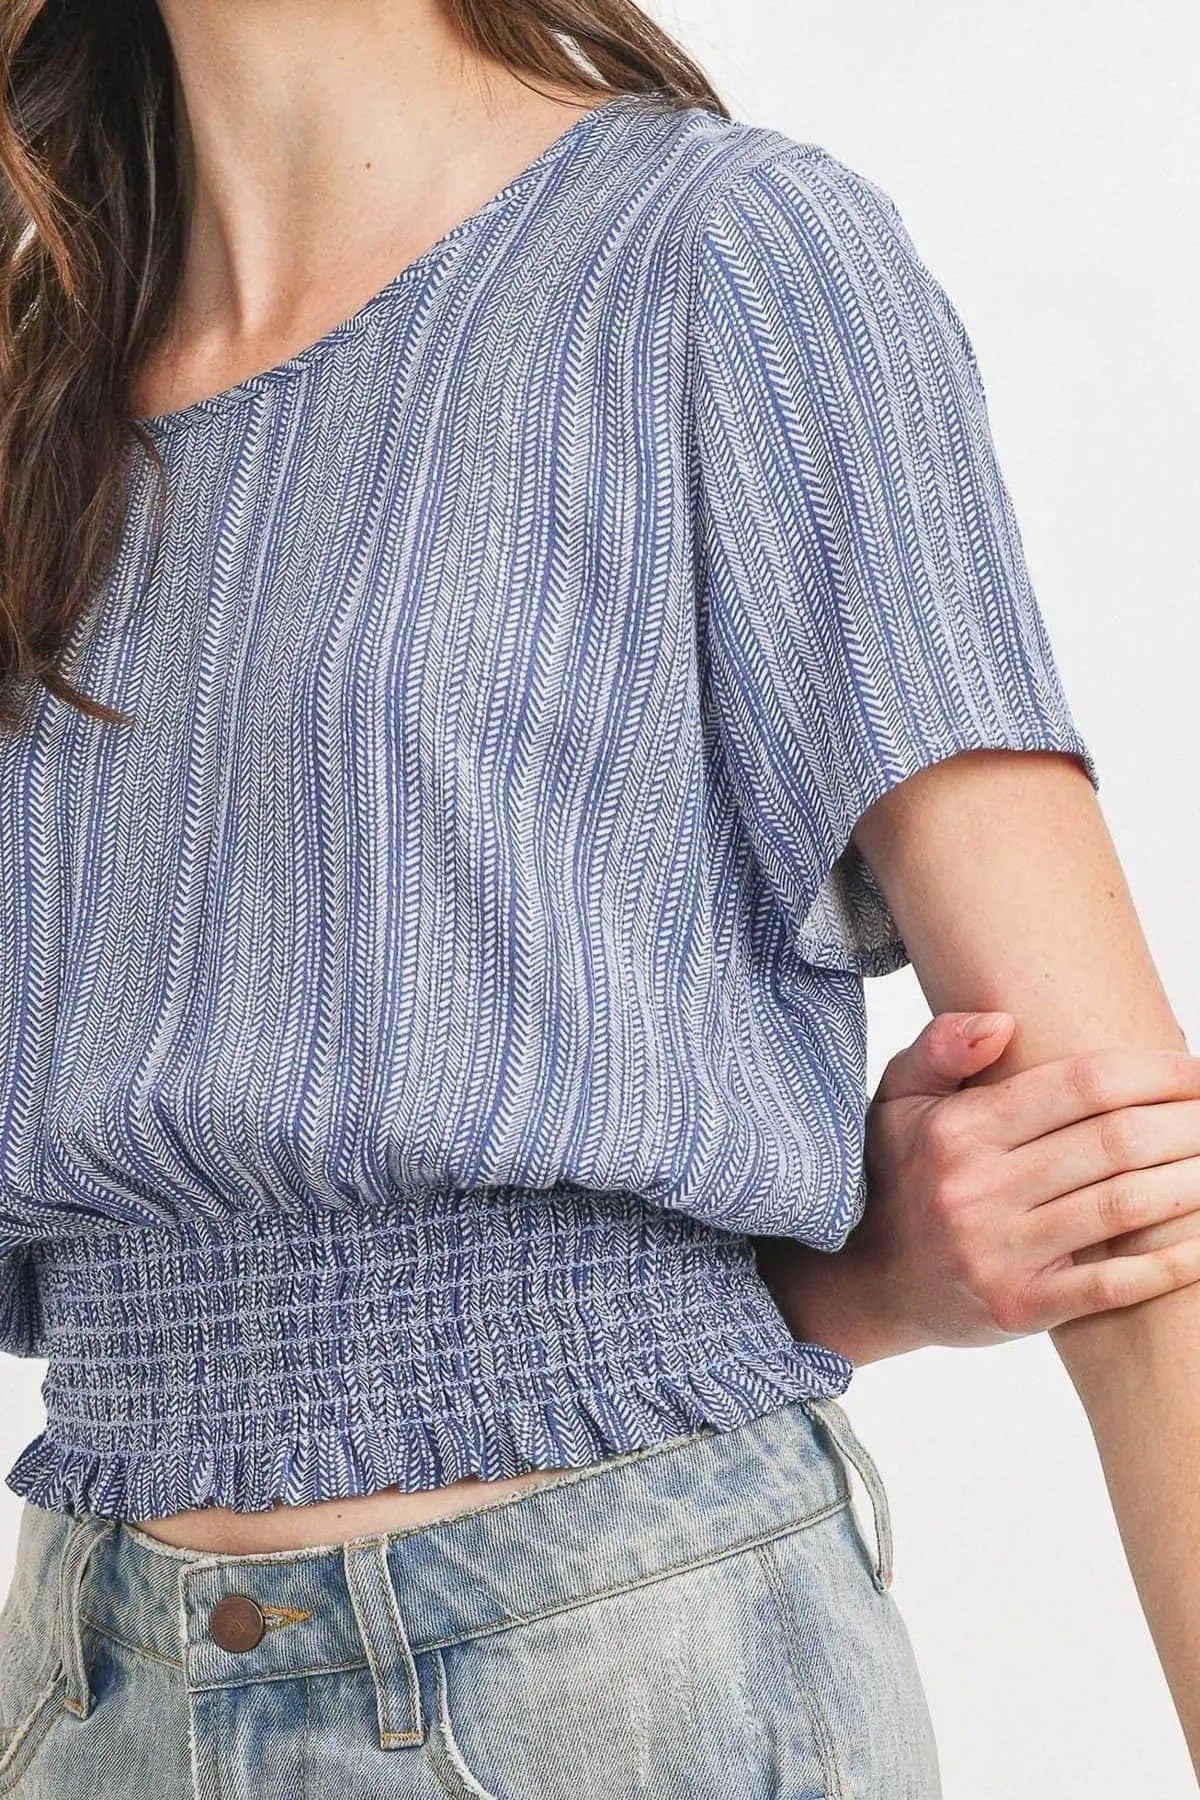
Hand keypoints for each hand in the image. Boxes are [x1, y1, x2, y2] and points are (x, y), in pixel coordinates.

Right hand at [753, 1012, 1199, 1362]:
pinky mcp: (1019, 1308)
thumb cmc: (904, 1176)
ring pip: (1122, 1208)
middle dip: (1186, 1124)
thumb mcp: (901, 1099)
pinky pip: (1111, 1284)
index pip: (1078, 1087)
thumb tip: (1004, 1021)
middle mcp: (976, 1190)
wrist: (876, 1282)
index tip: (1199, 1069)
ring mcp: (999, 1254)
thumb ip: (942, 1047)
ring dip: (1192, 1184)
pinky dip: (1168, 1263)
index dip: (1152, 1073)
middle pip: (1112, 1144)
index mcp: (958, 1130)